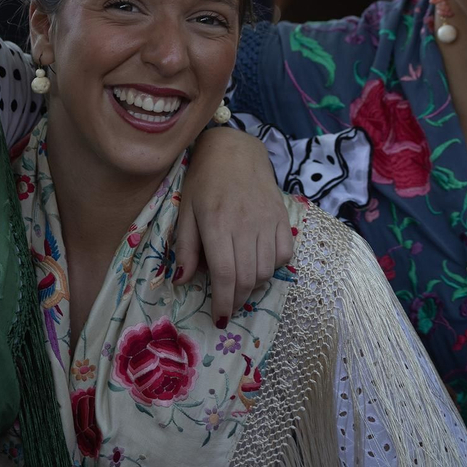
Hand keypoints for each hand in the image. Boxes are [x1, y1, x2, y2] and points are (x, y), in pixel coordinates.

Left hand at [178, 127, 292, 321]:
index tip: (219, 317)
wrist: (235, 150)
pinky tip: (258, 264)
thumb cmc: (203, 180)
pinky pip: (284, 255)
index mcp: (217, 223)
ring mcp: (267, 221)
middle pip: (246, 278)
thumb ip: (186, 248)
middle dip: (236, 300)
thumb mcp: (185, 211)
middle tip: (226, 306)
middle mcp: (245, 224)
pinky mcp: (282, 217)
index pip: (225, 274)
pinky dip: (273, 268)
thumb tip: (182, 282)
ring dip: (252, 286)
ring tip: (239, 284)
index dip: (223, 301)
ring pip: (266, 271)